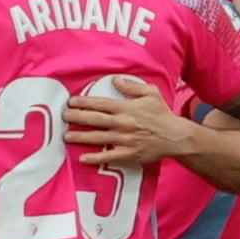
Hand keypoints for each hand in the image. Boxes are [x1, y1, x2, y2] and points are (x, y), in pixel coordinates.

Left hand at [63, 75, 187, 167]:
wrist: (176, 137)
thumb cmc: (162, 114)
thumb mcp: (151, 93)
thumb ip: (132, 86)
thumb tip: (115, 80)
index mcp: (126, 108)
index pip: (100, 104)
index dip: (84, 102)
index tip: (71, 102)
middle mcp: (123, 123)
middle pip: (95, 120)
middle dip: (77, 117)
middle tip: (63, 116)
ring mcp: (125, 140)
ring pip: (98, 138)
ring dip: (80, 137)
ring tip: (66, 136)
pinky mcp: (128, 154)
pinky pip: (108, 157)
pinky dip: (95, 158)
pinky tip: (82, 158)